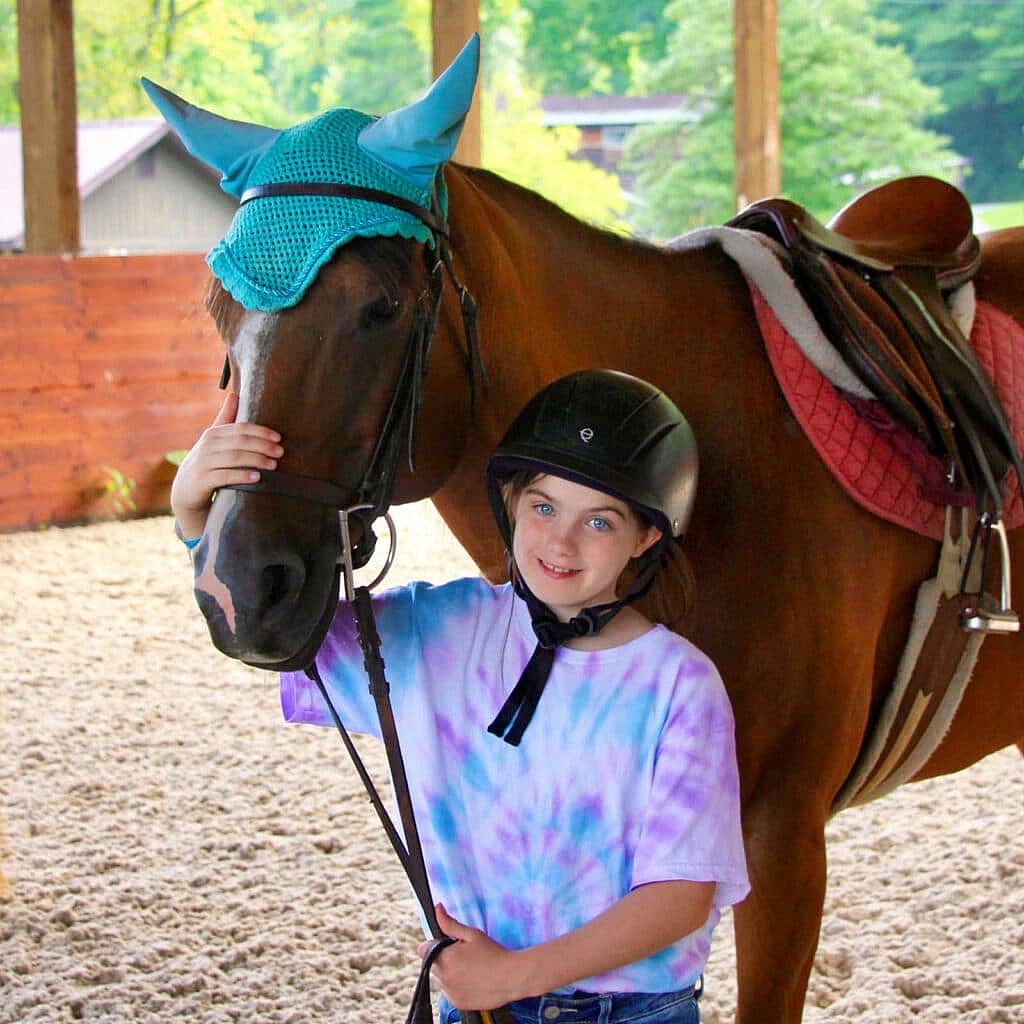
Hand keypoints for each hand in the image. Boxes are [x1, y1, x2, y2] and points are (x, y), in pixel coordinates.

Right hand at [170, 391, 282, 540]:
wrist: (185, 491)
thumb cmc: (206, 463)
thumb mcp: (214, 441)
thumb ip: (225, 419)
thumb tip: (234, 394)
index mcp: (213, 434)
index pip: (240, 428)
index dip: (261, 432)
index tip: (278, 438)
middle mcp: (207, 446)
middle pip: (240, 442)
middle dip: (263, 446)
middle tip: (280, 452)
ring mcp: (204, 463)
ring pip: (234, 458)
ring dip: (256, 460)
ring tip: (273, 465)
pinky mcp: (202, 480)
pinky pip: (225, 476)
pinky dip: (241, 475)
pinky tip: (256, 477)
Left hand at [418, 904, 527, 1010]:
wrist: (511, 977)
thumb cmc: (493, 953)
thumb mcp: (471, 934)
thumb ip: (449, 923)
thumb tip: (437, 909)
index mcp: (444, 959)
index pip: (423, 949)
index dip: (434, 944)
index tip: (448, 945)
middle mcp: (443, 978)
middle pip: (433, 964)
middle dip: (443, 958)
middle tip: (464, 955)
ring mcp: (450, 993)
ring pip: (441, 979)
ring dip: (449, 973)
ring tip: (470, 968)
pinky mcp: (457, 1003)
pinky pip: (449, 992)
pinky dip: (456, 986)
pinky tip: (472, 980)